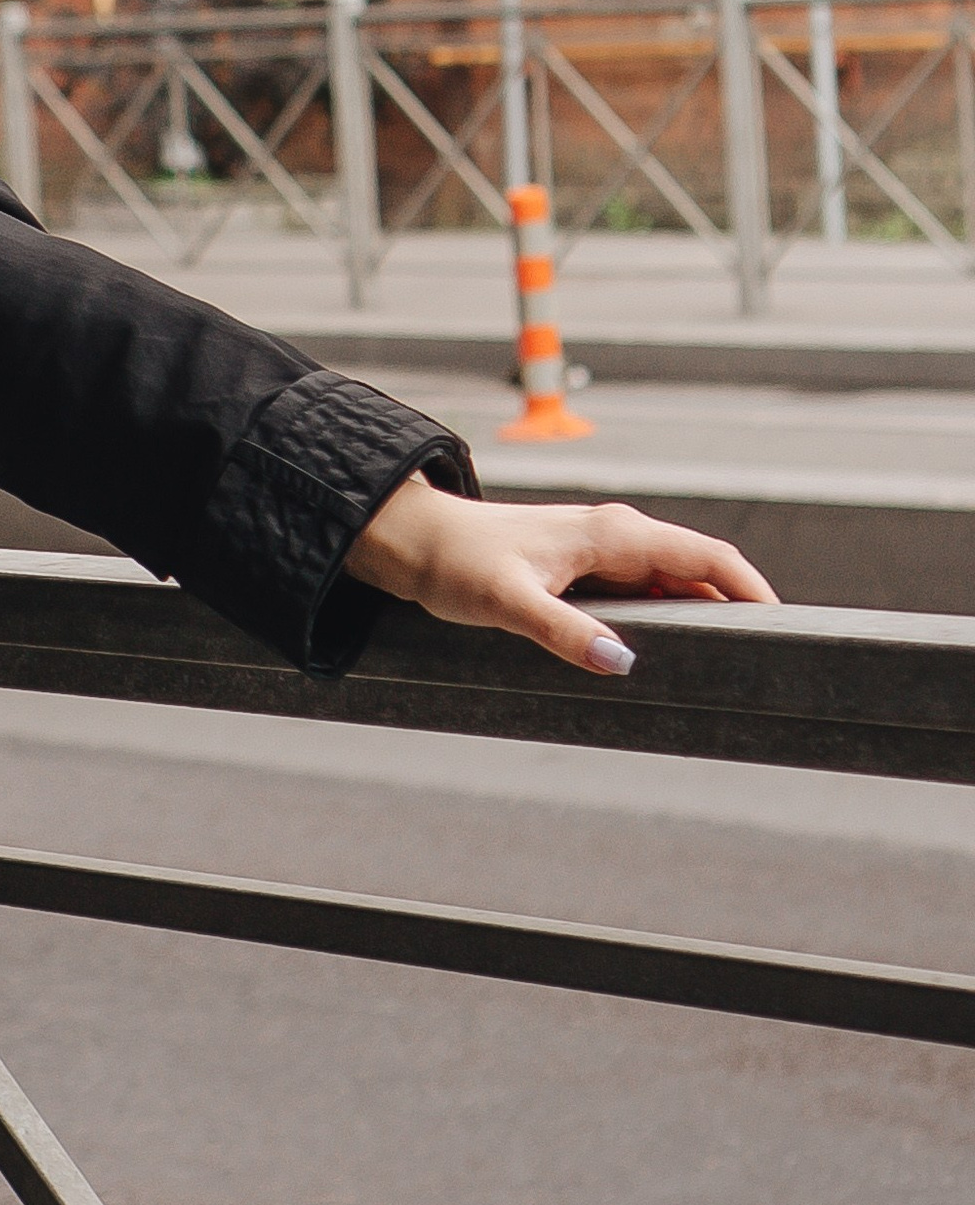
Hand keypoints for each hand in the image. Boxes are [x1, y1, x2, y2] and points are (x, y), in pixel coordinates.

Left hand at [345, 476, 775, 676]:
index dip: (753, 591)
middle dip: (740, 611)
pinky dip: (670, 623)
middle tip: (771, 667)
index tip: (790, 630)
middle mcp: (617, 537)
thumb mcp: (507, 601)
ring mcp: (604, 555)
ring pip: (675, 587)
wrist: (414, 542)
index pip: (709, 556)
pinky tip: (674, 660)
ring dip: (705, 620)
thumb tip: (621, 661)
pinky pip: (646, 598)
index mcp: (614, 533)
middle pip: (702, 574)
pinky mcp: (587, 574)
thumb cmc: (457, 562)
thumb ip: (562, 631)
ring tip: (734, 672)